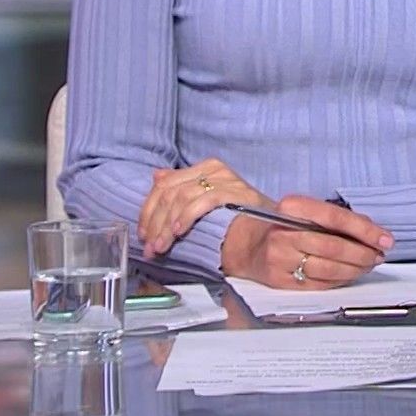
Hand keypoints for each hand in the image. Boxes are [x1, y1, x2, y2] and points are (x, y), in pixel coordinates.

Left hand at [138, 157, 268, 255]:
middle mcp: (216, 169)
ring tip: (161, 246)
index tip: (143, 234)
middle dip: (154, 223)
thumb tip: (156, 177)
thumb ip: (182, 188)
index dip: (148, 211)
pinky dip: (187, 217)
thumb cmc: (239, 220)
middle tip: (149, 246)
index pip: (165, 184)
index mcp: (206, 168)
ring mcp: (227, 179)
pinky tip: (179, 232)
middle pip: (170, 192)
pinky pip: (203, 202)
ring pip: (182, 198)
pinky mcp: (236, 192)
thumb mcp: (206, 202)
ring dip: (166, 226)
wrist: (272, 232)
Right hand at [219, 195, 393, 289]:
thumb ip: (338, 220)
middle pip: (334, 247)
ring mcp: (280, 259)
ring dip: (355, 269)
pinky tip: (349, 274)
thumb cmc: (286, 226)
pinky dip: (340, 280)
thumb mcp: (306, 212)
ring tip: (368, 264)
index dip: (365, 230)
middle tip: (378, 255)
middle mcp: (283, 233)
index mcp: (292, 207)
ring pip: (329, 268)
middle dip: (363, 254)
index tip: (385, 239)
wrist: (249, 245)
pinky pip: (319, 283)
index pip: (336, 218)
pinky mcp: (280, 281)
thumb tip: (374, 234)